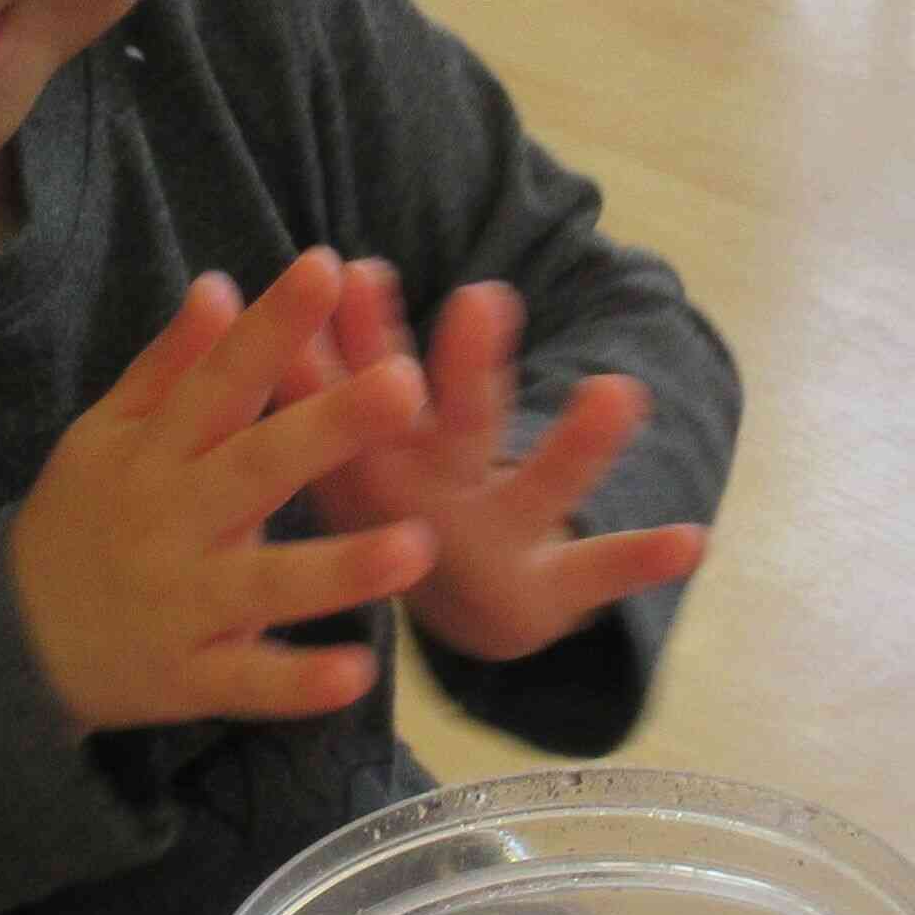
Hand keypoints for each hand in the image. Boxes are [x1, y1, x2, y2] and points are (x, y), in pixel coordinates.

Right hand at [8, 250, 436, 733]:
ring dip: (338, 568)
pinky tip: (356, 674)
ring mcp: (181, 604)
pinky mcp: (188, 679)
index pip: (219, 378)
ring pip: (265, 582)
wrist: (7, 643)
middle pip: (255, 467)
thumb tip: (220, 284)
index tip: (324, 265)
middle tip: (405, 384)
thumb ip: (168, 367)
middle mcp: (170, 520)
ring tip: (418, 547)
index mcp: (155, 452)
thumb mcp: (105, 435)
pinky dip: (297, 684)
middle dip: (328, 427)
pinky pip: (249, 681)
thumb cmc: (82, 520)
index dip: (270, 326)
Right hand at [281, 259, 710, 665]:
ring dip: (576, 444)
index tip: (345, 269)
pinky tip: (697, 538)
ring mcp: (487, 546)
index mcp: (363, 467)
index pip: (346, 395)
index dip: (339, 342)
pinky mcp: (540, 592)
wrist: (370, 645)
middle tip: (485, 301)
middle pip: (450, 430)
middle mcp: (423, 505)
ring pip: (535, 490)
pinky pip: (595, 571)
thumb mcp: (290, 458)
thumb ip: (269, 375)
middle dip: (468, 368)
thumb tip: (216, 284)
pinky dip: (641, 557)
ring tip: (623, 392)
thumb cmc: (341, 520)